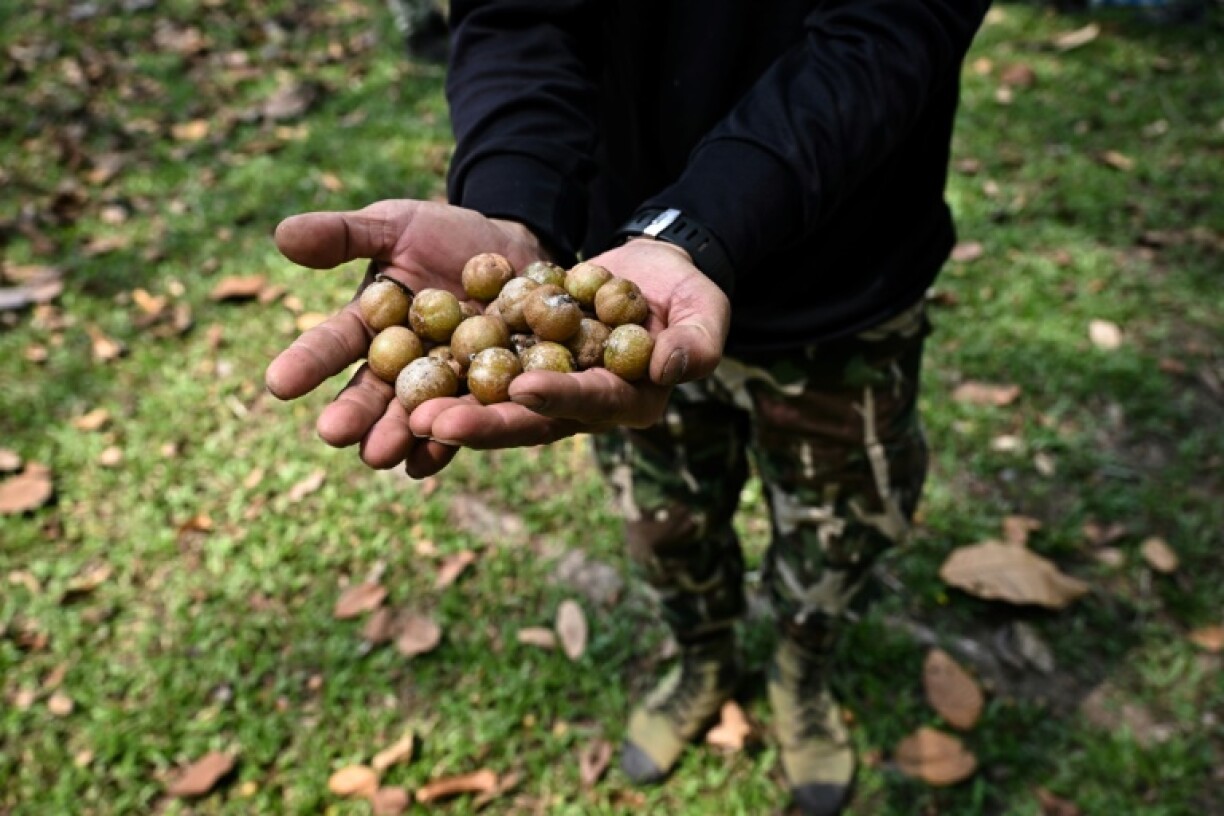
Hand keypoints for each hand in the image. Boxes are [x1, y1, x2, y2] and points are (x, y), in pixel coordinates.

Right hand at [264, 199, 548, 474]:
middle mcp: (401, 365)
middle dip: (353, 414)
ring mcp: (444, 383)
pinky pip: (470, 421)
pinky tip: (431, 459)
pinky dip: (452, 441)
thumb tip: (282, 234)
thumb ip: (345, 235)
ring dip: (399, 435)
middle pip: (372, 394)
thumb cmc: (446, 236)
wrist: (515, 250)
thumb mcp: (396, 225)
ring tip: (381, 453)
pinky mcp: (489, 393)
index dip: (307, 363)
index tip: (279, 383)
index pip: (332, 346)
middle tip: (333, 432)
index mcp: (369, 327)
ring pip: (415, 416)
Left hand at [406, 238, 729, 461]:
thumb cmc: (689, 294)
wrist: (651, 272)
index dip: (557, 398)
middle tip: (432, 423)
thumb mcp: (706, 310)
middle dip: (481, 423)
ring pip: (491, 403)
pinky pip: (477, 371)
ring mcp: (544, 388)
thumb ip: (697, 341)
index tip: (522, 388)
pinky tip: (400, 376)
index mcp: (627, 402)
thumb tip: (671, 367)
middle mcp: (579, 407)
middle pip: (527, 420)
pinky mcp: (518, 362)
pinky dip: (442, 373)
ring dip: (449, 408)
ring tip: (403, 412)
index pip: (590, 404)